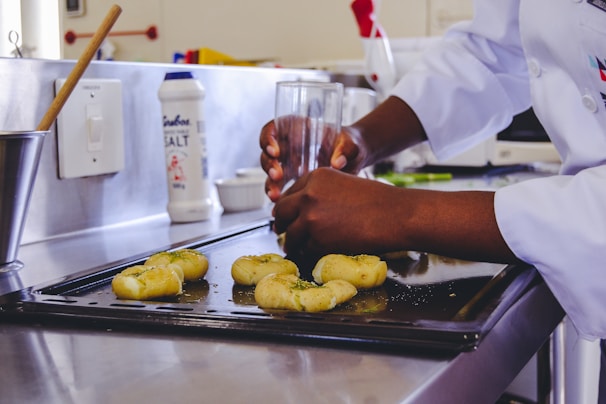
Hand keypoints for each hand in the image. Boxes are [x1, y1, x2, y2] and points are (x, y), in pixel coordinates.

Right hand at [259, 119, 366, 201]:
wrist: (355, 160)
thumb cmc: (351, 144)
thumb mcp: (351, 143)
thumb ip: (346, 149)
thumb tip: (337, 163)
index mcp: (299, 128)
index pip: (274, 128)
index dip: (268, 138)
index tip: (275, 151)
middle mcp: (289, 145)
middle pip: (268, 152)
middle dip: (269, 165)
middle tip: (278, 176)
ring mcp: (289, 162)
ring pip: (270, 171)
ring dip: (270, 183)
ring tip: (276, 195)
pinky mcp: (293, 178)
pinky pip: (279, 186)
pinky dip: (277, 194)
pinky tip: (280, 202)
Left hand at [272, 167, 518, 263]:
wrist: (397, 215)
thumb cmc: (379, 201)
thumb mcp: (346, 185)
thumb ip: (322, 193)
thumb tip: (305, 209)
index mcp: (316, 176)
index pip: (289, 193)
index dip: (288, 208)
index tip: (288, 217)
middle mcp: (308, 194)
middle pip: (280, 212)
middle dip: (281, 224)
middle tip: (284, 233)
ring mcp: (310, 216)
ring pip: (289, 234)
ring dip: (293, 242)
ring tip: (299, 248)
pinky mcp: (317, 238)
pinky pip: (303, 249)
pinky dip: (307, 254)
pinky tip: (316, 254)